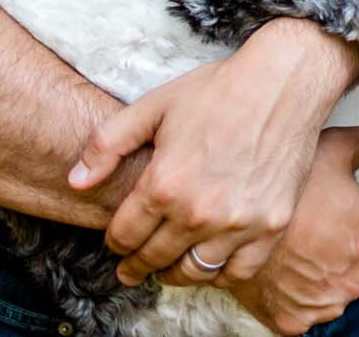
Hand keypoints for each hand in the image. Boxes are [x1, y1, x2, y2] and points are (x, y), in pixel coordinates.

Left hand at [69, 23, 357, 286]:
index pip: (124, 234)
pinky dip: (219, 276)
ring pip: (193, 272)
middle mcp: (199, 212)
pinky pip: (237, 272)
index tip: (116, 242)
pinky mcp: (271, 226)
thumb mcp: (153, 106)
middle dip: (137, 264)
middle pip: (154, 258)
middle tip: (131, 267)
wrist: (283, 82)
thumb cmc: (218, 89)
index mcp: (165, 183)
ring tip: (166, 269)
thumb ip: (107, 144)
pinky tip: (209, 265)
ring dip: (173, 273)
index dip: (115, 241)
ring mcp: (238, 223)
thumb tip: (75, 181)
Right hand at [222, 126, 358, 334]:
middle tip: (312, 227)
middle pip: (354, 266)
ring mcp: (322, 306)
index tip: (337, 212)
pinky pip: (299, 311)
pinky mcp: (292, 322)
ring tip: (293, 248)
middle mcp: (354, 281)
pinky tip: (280, 270)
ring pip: (327, 290)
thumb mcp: (335, 150)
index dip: (357, 222)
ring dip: (316, 274)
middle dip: (338, 250)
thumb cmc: (288, 183)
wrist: (233, 217)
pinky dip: (291, 295)